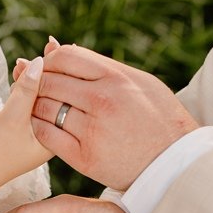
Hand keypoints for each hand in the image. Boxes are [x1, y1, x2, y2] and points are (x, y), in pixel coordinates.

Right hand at [0, 54, 51, 210]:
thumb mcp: (9, 119)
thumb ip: (26, 91)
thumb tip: (41, 62)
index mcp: (56, 136)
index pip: (63, 96)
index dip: (60, 69)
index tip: (58, 47)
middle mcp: (49, 134)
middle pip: (54, 94)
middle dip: (47, 70)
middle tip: (48, 44)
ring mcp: (33, 133)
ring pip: (39, 98)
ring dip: (32, 78)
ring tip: (25, 60)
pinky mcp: (19, 131)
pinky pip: (26, 104)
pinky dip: (22, 89)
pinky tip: (18, 75)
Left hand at [30, 40, 198, 190]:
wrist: (175, 164)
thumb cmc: (159, 118)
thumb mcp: (142, 83)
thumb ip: (104, 67)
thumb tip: (66, 49)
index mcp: (117, 79)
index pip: (65, 58)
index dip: (49, 62)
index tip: (48, 69)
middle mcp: (102, 101)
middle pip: (49, 82)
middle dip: (38, 83)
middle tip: (38, 89)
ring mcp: (92, 130)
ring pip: (44, 108)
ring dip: (37, 106)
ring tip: (40, 106)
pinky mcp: (83, 156)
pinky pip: (45, 135)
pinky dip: (39, 127)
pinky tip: (44, 125)